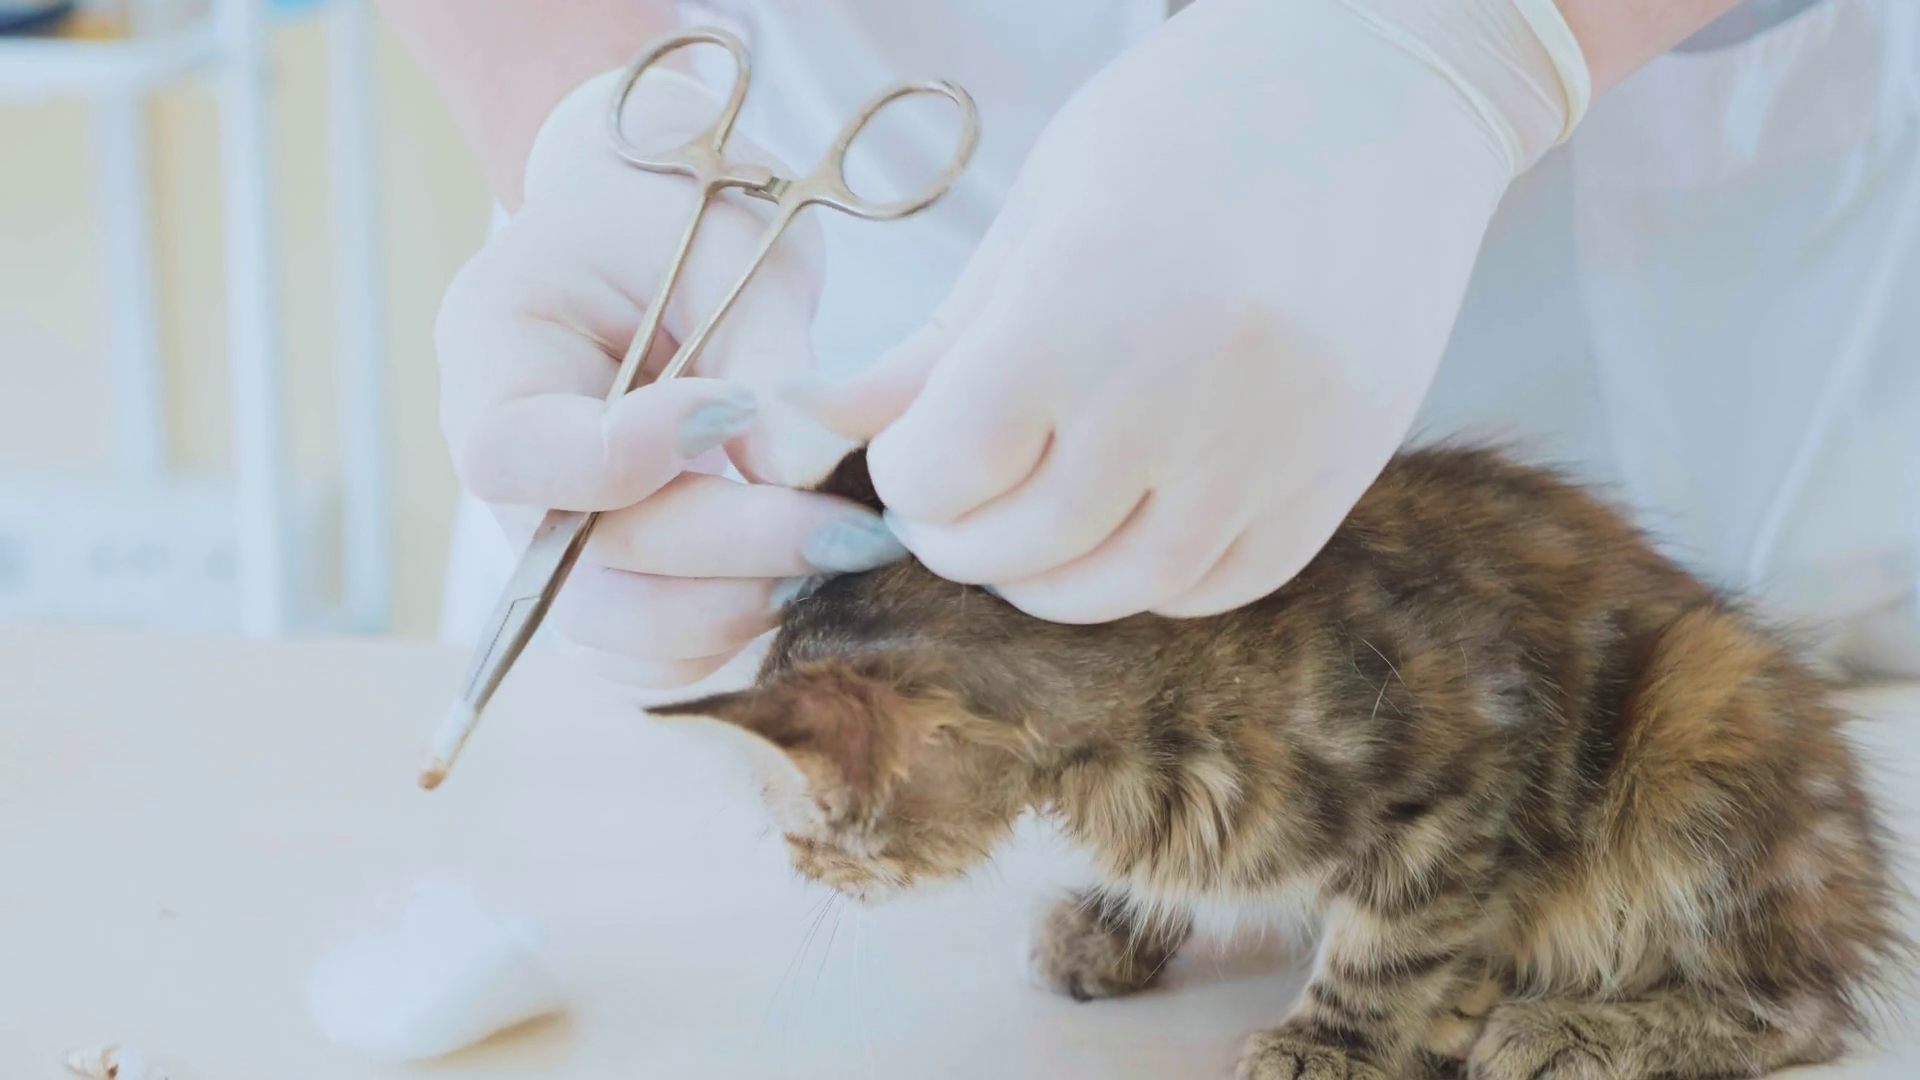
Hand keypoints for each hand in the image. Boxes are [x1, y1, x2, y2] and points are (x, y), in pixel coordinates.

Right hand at [437, 68, 904, 687]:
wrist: (669, 237)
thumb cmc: (687, 218)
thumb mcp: (728, 244)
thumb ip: (761, 353)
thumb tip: (797, 474)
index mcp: (493, 347)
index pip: (513, 452)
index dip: (629, 458)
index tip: (739, 410)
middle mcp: (508, 464)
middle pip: (575, 568)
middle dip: (722, 555)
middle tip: (848, 531)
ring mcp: (550, 533)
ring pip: (609, 633)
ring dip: (733, 612)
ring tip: (837, 554)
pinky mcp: (612, 575)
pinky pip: (647, 653)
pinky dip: (728, 638)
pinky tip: (809, 581)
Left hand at [794, 0, 1586, 622]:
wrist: (1390, 90)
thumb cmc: (1199, 116)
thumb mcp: (1045, 203)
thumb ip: (939, 338)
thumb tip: (820, 424)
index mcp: (1086, 303)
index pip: (947, 468)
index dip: (906, 476)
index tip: (910, 450)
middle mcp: (1183, 392)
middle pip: (1023, 544)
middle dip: (957, 539)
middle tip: (951, 504)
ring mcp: (1274, 444)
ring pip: (1123, 587)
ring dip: (1048, 581)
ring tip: (1026, 534)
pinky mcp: (1341, 472)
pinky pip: (1223, 583)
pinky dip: (1153, 582)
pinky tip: (1125, 532)